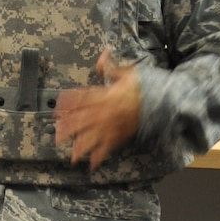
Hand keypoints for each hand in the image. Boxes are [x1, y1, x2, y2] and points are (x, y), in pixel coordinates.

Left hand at [54, 51, 139, 168]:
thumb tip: (102, 56)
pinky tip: (93, 164)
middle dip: (68, 130)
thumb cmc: (144, 88)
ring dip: (81, 148)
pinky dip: (100, 157)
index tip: (57, 110)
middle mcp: (105, 112)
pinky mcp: (121, 135)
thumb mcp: (127, 73)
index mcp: (104, 96)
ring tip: (72, 156)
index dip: (67, 104)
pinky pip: (109, 148)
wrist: (162, 101)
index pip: (80, 100)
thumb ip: (110, 67)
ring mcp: (112, 126)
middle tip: (57, 136)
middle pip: (81, 122)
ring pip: (92, 138)